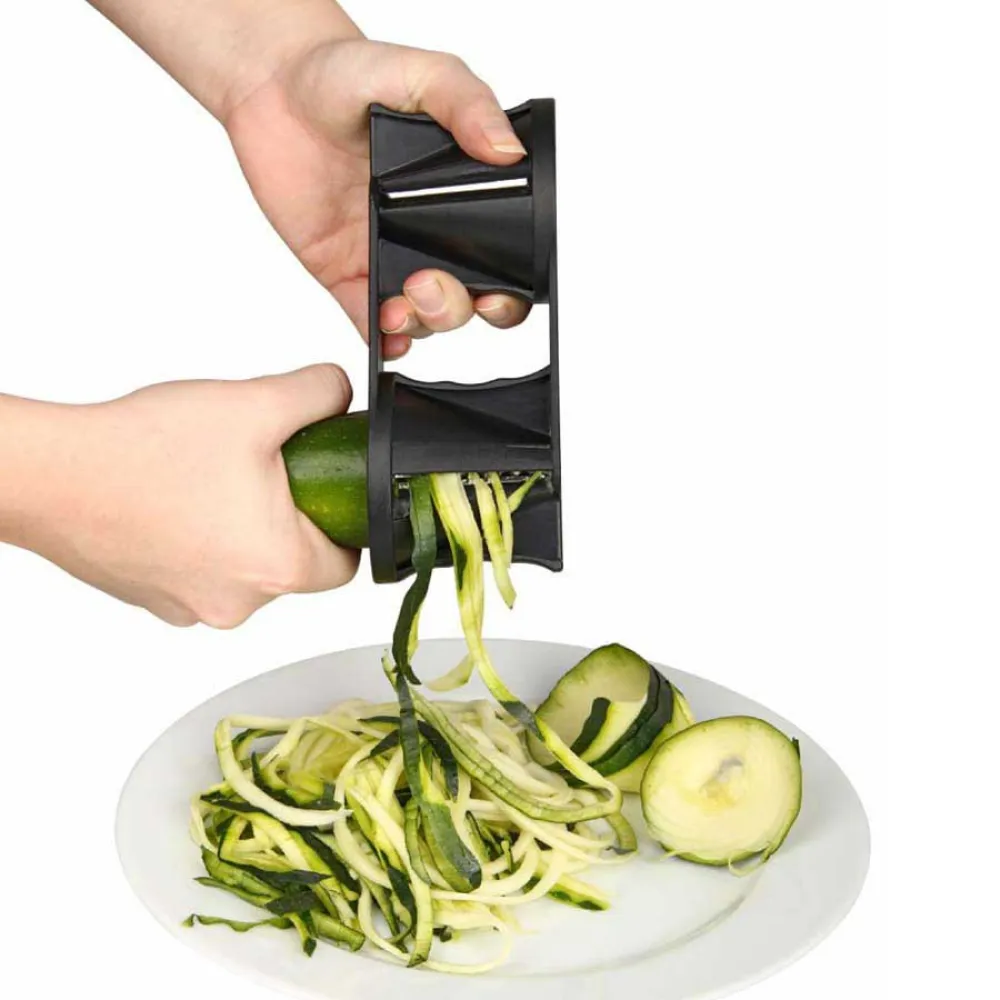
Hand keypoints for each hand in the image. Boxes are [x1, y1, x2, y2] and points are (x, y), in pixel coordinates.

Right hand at [4, 365, 357, 627]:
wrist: (51, 474)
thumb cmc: (146, 449)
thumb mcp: (257, 402)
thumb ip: (320, 395)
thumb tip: (339, 396)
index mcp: (279, 567)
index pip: (347, 563)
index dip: (346, 523)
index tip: (329, 491)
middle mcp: (238, 604)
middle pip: (293, 565)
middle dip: (288, 516)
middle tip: (260, 470)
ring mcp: (190, 608)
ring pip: (244, 567)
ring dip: (240, 527)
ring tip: (209, 478)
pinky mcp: (153, 600)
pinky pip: (199, 571)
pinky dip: (198, 540)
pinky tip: (175, 499)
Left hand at [224, 38, 531, 358]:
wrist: (273, 84)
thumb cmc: (345, 73)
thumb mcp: (420, 73)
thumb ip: (468, 104)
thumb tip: (508, 150)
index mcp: (458, 200)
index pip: (502, 262)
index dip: (509, 290)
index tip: (495, 290)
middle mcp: (428, 235)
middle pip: (467, 303)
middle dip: (460, 311)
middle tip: (432, 287)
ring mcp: (387, 257)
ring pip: (422, 319)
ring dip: (422, 324)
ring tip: (403, 303)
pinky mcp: (345, 273)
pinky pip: (370, 322)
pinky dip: (383, 339)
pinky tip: (386, 333)